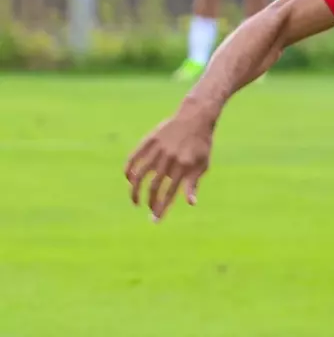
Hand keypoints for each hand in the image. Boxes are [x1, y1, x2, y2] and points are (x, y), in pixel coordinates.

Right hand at [126, 104, 214, 220]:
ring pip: (140, 174)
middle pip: (154, 187)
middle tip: (149, 211)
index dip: (161, 208)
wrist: (195, 117)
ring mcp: (158, 149)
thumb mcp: (203, 164)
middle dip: (150, 203)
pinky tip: (129, 180)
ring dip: (135, 190)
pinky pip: (134, 157)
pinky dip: (128, 170)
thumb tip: (190, 203)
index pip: (170, 193)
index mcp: (184, 167)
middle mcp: (169, 159)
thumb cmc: (201, 144)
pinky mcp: (149, 141)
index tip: (156, 219)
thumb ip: (193, 183)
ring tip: (135, 201)